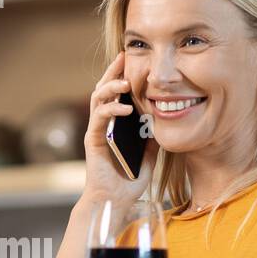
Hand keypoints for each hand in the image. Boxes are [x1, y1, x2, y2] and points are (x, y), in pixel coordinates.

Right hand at [82, 51, 157, 206]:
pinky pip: (99, 118)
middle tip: (124, 56)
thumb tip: (163, 120)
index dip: (123, 76)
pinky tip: (125, 107)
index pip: (117, 94)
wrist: (116, 201)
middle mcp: (103, 124)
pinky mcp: (92, 139)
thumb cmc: (130, 181)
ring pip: (98, 98)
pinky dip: (111, 109)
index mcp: (116, 125)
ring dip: (110, 86)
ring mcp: (96, 130)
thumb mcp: (150, 155)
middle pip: (104, 89)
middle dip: (113, 71)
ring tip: (125, 80)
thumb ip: (153, 137)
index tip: (135, 60)